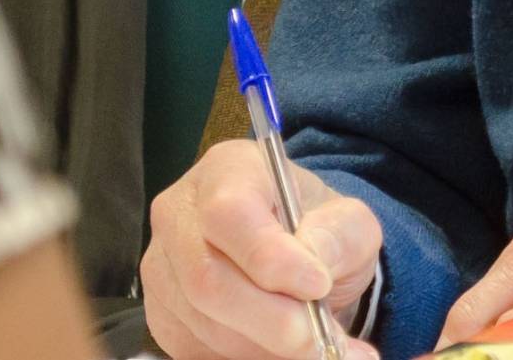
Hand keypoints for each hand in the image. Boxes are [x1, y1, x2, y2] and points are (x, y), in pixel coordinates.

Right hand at [141, 139, 383, 359]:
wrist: (297, 260)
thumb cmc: (318, 230)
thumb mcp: (349, 221)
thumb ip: (340, 235)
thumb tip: (315, 262)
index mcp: (226, 171)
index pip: (228, 213)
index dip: (270, 257)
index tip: (319, 285)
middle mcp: (180, 214)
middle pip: (208, 279)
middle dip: (273, 320)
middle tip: (323, 339)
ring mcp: (163, 268)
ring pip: (205, 324)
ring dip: (268, 347)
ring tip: (318, 347)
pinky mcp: (163, 316)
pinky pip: (200, 349)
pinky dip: (250, 358)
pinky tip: (284, 351)